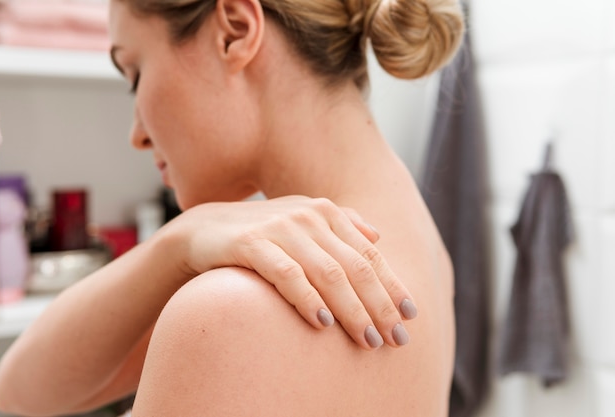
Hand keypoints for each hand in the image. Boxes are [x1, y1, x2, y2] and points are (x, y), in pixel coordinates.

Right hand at [167, 195, 416, 349]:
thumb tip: (378, 233)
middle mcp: (308, 216)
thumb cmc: (263, 234)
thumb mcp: (303, 223)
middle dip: (379, 305)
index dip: (392, 286)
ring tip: (367, 340)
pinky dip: (307, 298)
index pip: (369, 254)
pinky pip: (287, 274)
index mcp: (326, 212)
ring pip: (327, 273)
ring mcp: (280, 228)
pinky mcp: (250, 243)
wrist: (204, 231)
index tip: (411, 317)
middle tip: (395, 339)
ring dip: (351, 310)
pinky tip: (323, 324)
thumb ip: (341, 224)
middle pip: (354, 266)